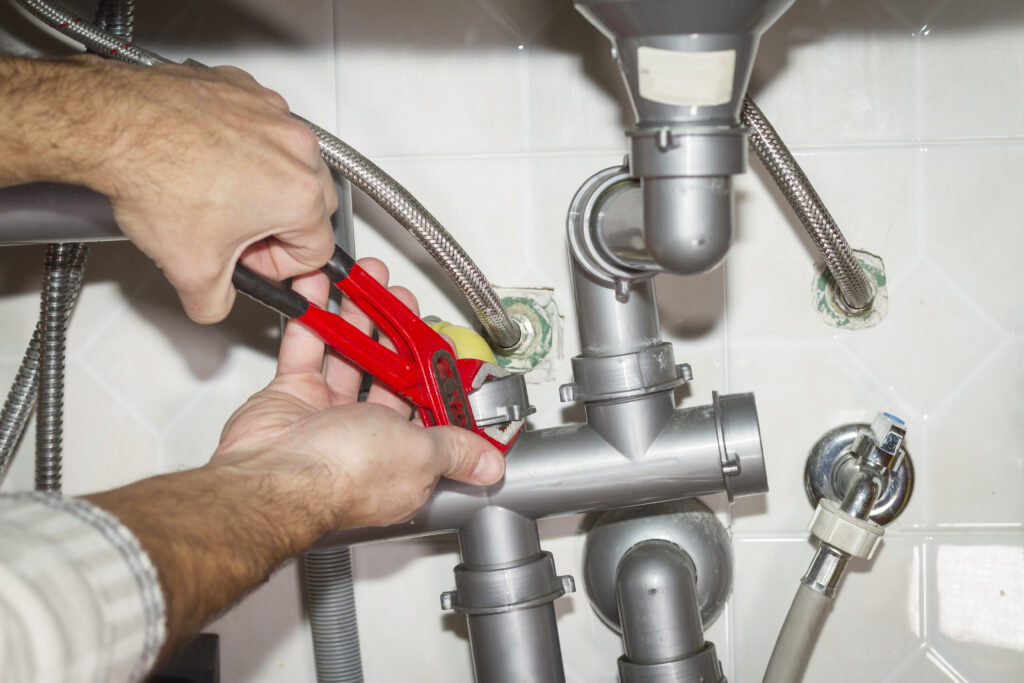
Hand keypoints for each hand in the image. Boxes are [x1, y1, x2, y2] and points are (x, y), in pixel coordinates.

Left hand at [42, 56, 336, 322]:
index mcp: (300, 195)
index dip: (279, 266)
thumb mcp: (190, 271)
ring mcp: (273, 113)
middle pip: (313, 204)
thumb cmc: (155, 180)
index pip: (317, 250)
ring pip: (289, 162)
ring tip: (214, 194)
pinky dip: (241, 143)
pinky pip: (261, 125)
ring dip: (262, 183)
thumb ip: (215, 304)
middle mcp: (297, 148)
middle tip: (234, 233)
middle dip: (278, 225)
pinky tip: (206, 158)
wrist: (113, 125)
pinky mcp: (246, 90)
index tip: (249, 261)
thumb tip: (216, 303)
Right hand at [211, 258, 505, 529]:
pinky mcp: (292, 398)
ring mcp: (327, 417)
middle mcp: (367, 439)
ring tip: (369, 283)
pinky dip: (312, 317)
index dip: (435, 372)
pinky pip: (306, 348)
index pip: (430, 408)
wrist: (273, 477)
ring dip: (359, 316)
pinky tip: (320, 290)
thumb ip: (457, 449)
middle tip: (400, 300)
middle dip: (396, 332)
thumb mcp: (421, 453)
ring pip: (350, 355)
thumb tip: (490, 464)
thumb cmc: (343, 475)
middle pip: (390, 374)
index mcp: (404, 458)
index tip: (436, 340)